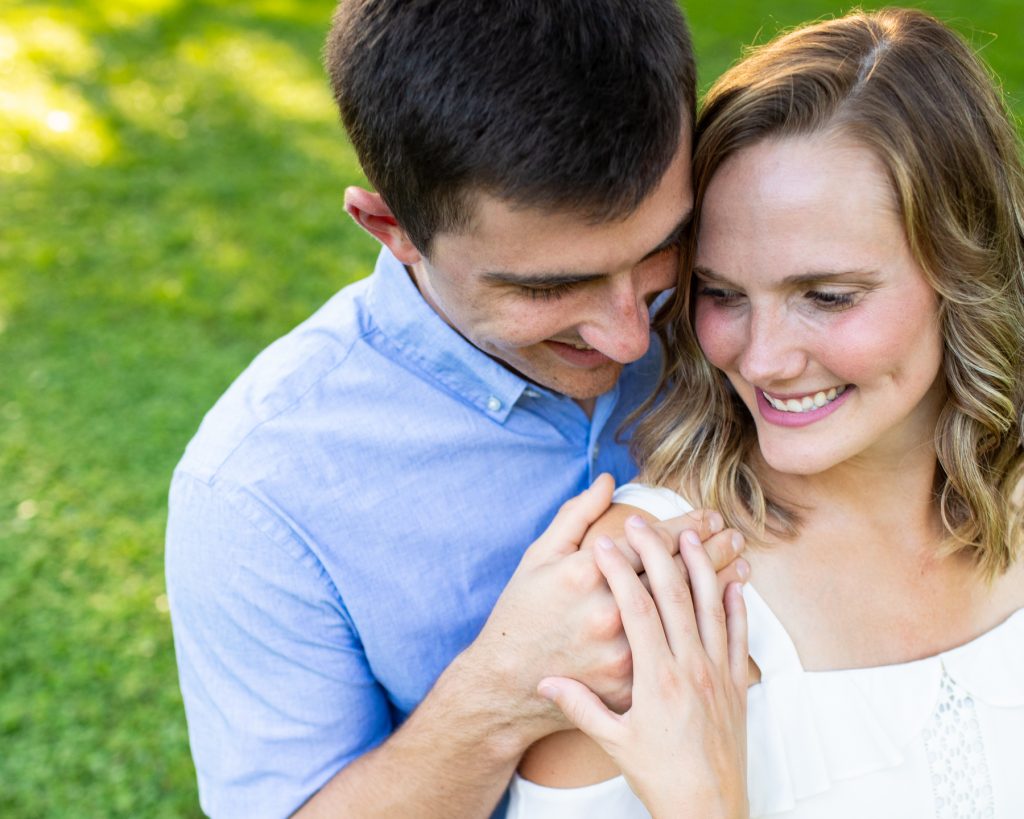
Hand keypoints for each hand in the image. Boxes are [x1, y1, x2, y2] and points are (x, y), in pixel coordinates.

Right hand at [538, 516, 748, 818]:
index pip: (635, 607)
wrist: (708, 808)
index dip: (620, 570)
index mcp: (655, 677)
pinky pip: (739, 634)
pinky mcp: (736, 683)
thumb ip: (579, 706)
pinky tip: (734, 580)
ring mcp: (717, 672)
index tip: (606, 543)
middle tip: (644, 521)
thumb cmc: (658, 776)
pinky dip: (737, 604)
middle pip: (675, 594)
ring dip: (702, 566)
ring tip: (693, 534)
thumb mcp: (612, 742)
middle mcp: (689, 666)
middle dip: (658, 552)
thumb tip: (547, 682)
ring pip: (711, 606)